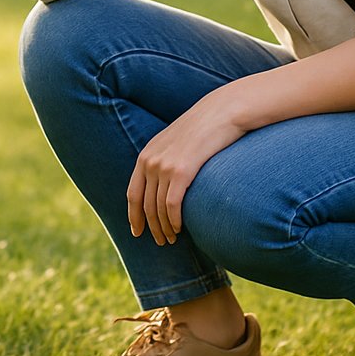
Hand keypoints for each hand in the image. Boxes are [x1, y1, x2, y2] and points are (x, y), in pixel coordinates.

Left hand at [127, 91, 246, 245]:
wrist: (221, 113)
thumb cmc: (203, 129)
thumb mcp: (176, 143)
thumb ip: (166, 160)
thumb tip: (166, 182)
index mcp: (146, 155)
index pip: (133, 193)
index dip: (134, 216)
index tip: (137, 232)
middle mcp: (150, 161)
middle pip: (145, 205)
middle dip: (151, 227)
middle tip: (162, 242)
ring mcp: (164, 166)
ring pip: (158, 208)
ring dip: (164, 228)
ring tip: (172, 239)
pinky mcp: (181, 171)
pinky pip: (172, 205)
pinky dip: (174, 221)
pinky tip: (180, 229)